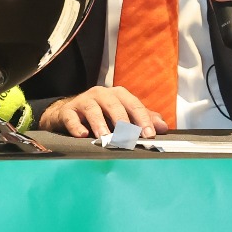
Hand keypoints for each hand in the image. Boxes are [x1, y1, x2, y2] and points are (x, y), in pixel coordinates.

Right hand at [37, 86, 166, 139]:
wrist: (70, 114)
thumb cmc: (102, 114)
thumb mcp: (123, 115)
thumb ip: (143, 119)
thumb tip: (163, 127)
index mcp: (118, 95)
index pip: (133, 104)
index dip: (142, 119)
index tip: (149, 134)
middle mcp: (101, 94)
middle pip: (114, 105)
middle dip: (123, 121)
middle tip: (129, 136)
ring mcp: (84, 101)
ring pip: (93, 110)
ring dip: (100, 124)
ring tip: (105, 137)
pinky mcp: (68, 111)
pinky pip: (71, 117)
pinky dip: (76, 126)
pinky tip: (82, 135)